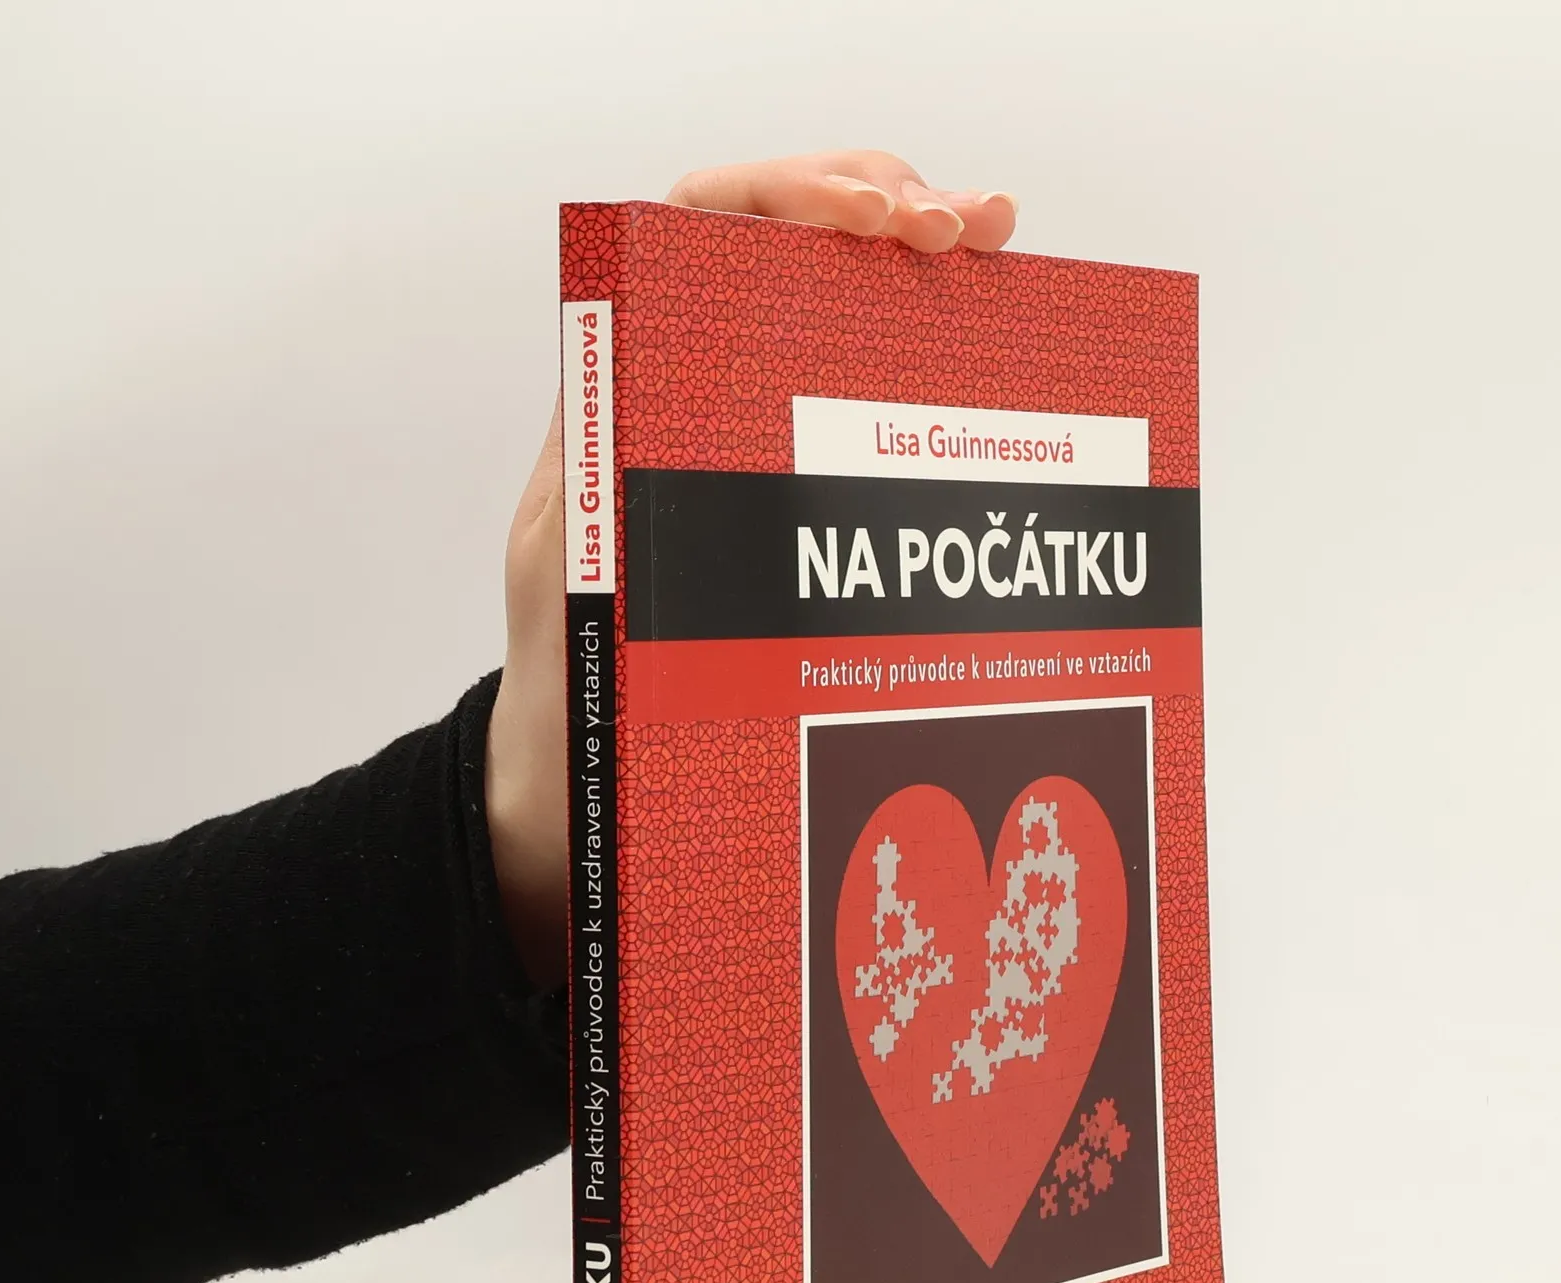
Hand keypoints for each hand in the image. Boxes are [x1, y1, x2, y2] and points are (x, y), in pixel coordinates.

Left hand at [487, 154, 1017, 987]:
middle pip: (783, 245)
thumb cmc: (571, 716)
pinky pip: (864, 412)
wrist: (580, 807)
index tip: (876, 220)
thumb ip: (606, 498)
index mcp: (623, 406)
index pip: (694, 230)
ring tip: (990, 242)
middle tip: (962, 227)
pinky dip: (930, 363)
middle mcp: (687, 407)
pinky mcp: (791, 510)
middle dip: (879, 205)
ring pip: (836, 313)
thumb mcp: (572, 594)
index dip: (788, 197)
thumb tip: (651, 391)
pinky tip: (988, 336)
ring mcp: (747, 454)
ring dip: (918, 262)